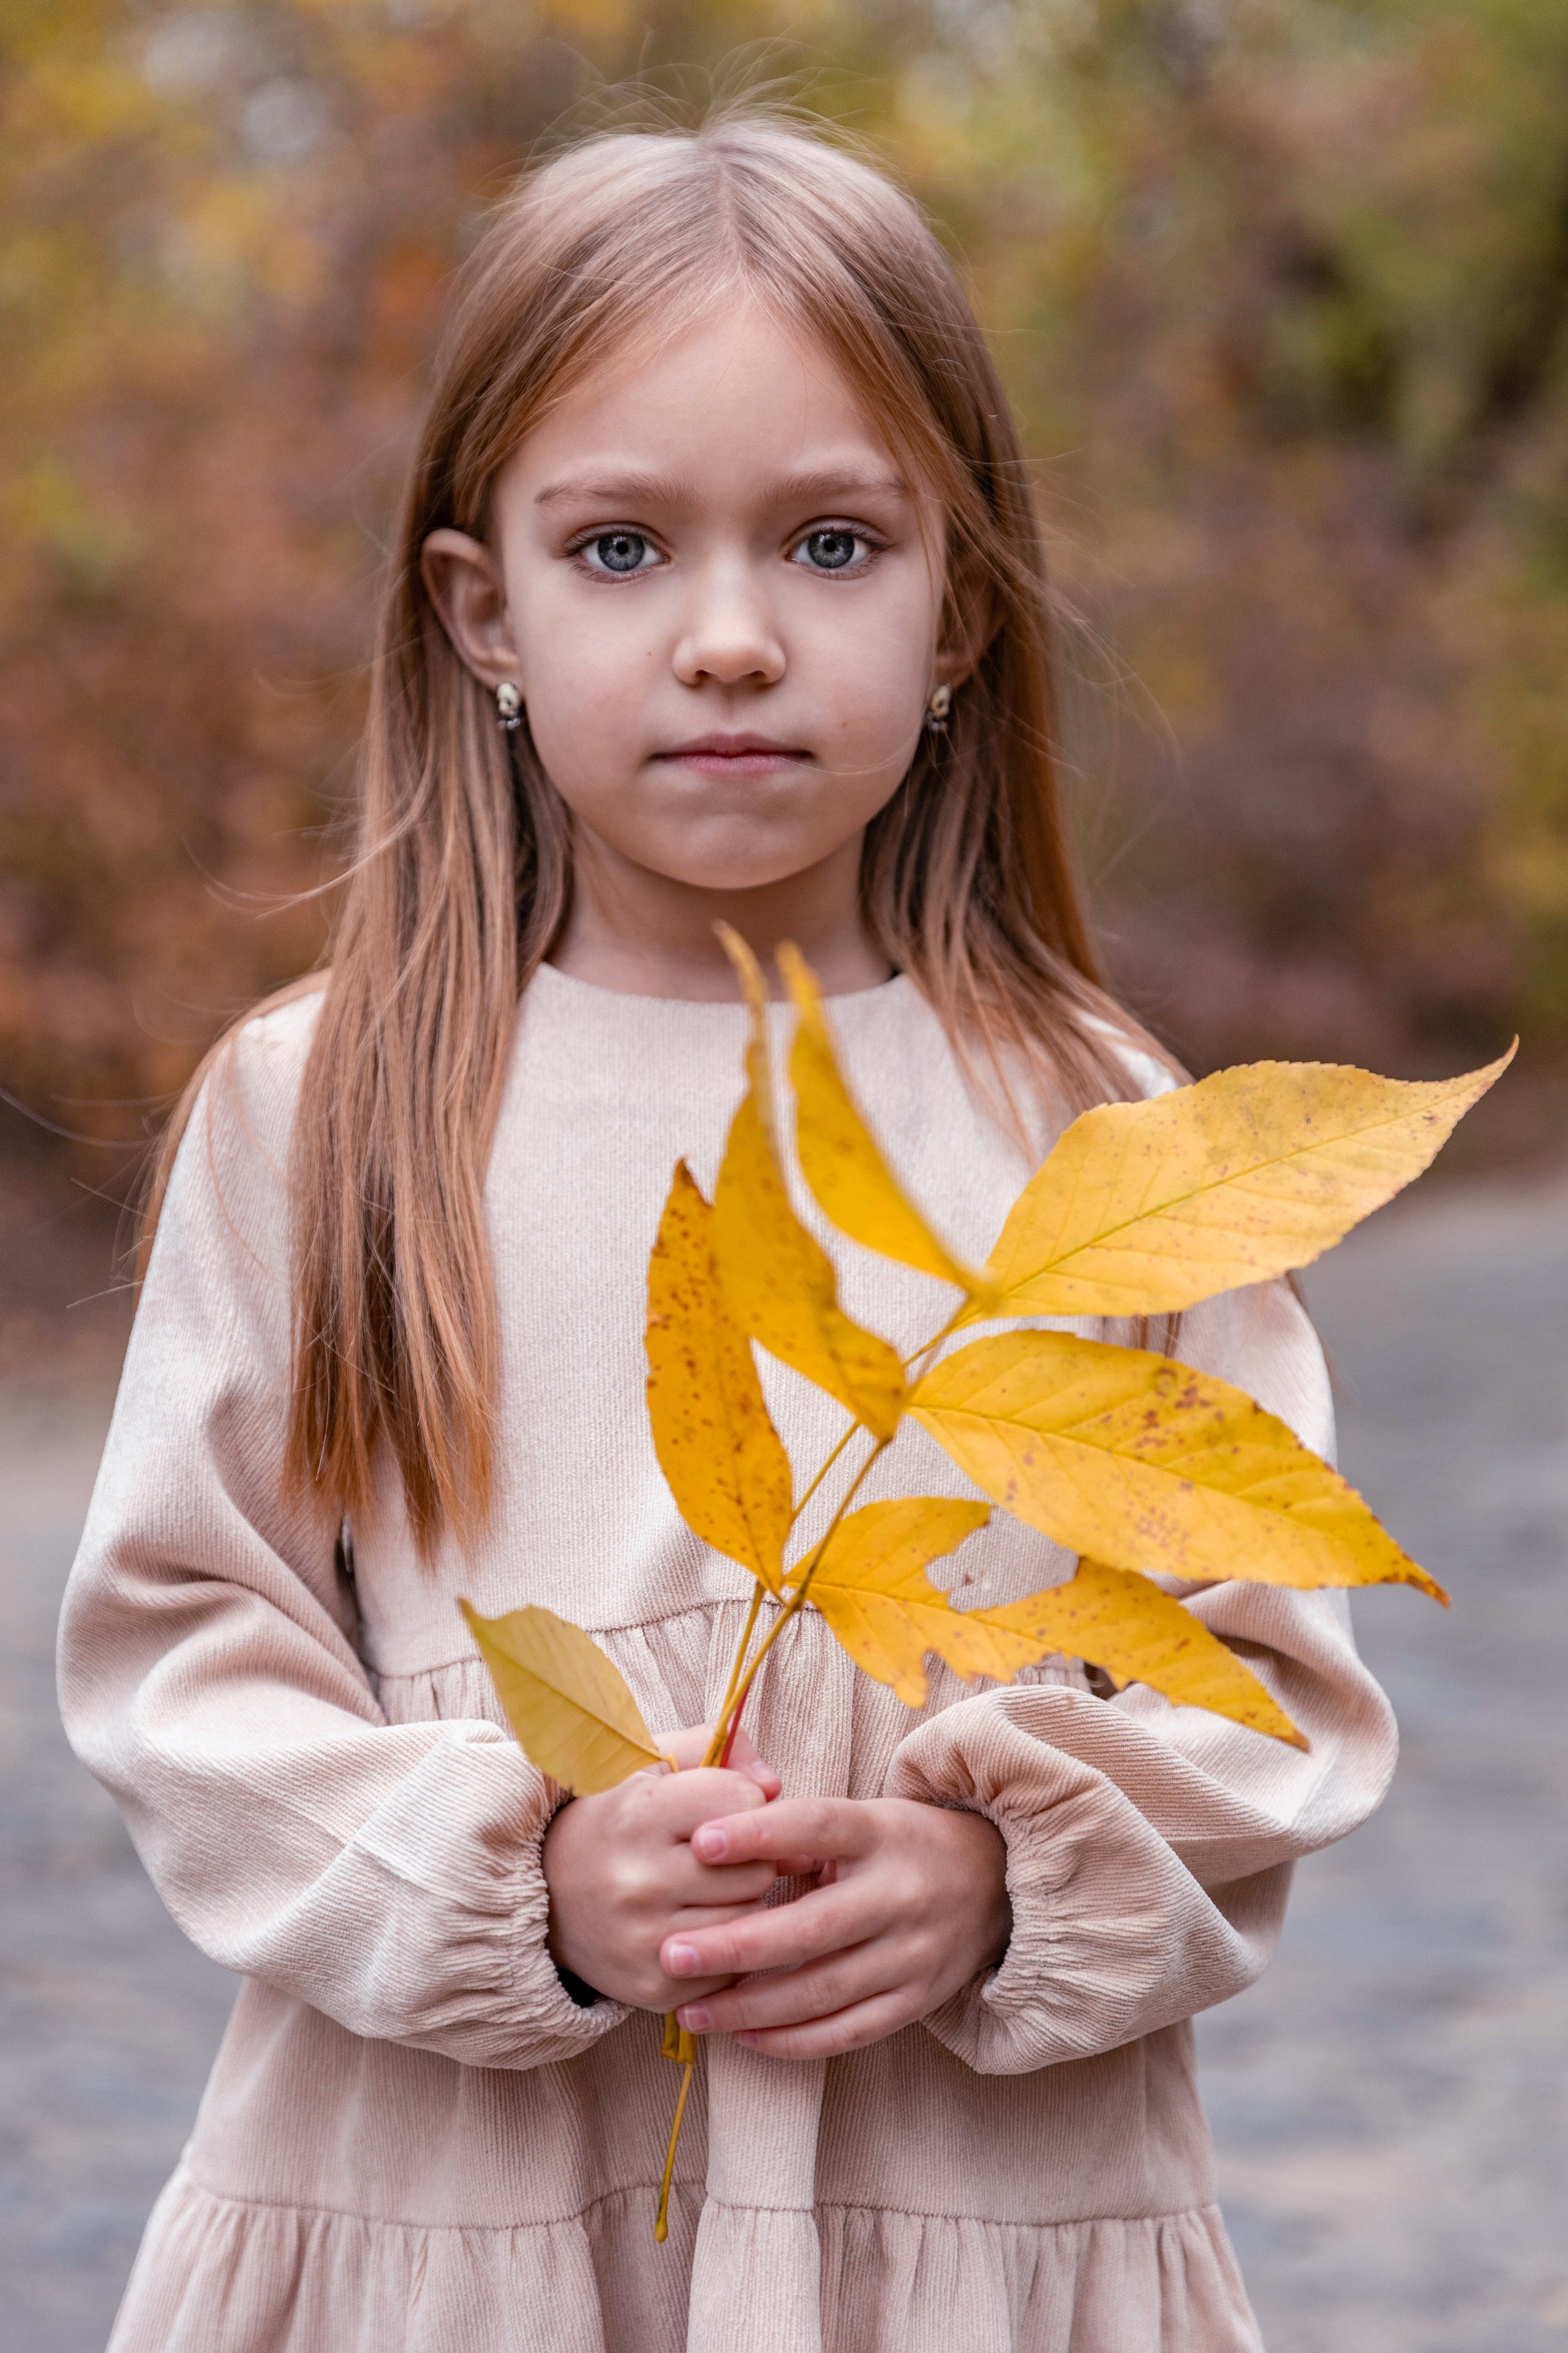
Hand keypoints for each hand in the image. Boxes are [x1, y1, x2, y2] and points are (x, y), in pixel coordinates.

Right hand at [542, 1724, 780, 2010]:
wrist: (547, 1896)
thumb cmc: (616, 1820)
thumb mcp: (651, 1764)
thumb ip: (717, 1750)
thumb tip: (774, 1784)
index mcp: (639, 1813)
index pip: (743, 1799)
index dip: (747, 1799)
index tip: (727, 1806)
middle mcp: (640, 1880)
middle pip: (757, 1867)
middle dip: (751, 1857)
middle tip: (721, 1855)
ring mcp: (646, 1940)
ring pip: (750, 1919)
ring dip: (741, 1902)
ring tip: (709, 1890)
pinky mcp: (656, 1987)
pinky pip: (732, 1967)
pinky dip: (725, 1947)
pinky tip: (696, 1926)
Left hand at [659, 1796, 1010, 2058]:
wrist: (997, 1884)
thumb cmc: (903, 1844)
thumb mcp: (864, 1820)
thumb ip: (800, 1834)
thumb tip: (720, 1848)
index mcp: (882, 1834)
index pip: (817, 1827)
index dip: (760, 1834)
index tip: (700, 1843)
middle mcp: (900, 1895)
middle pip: (812, 1928)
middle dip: (735, 1946)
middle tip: (672, 1954)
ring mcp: (912, 1955)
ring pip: (822, 1991)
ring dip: (750, 2006)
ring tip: (691, 2011)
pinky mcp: (917, 2001)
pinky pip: (847, 2031)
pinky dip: (793, 2041)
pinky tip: (744, 2037)